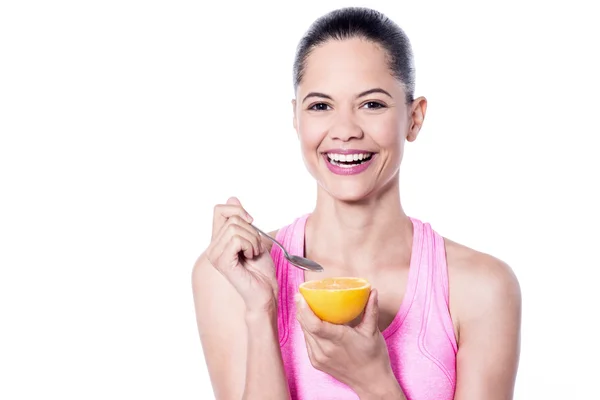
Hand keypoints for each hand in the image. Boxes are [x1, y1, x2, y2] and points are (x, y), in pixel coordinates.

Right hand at [206, 197, 277, 313]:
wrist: (265, 291)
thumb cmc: (261, 269)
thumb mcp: (254, 237)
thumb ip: (241, 220)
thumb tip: (231, 198)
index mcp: (219, 240)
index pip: (219, 210)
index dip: (237, 209)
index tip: (251, 221)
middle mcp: (213, 247)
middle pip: (233, 218)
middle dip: (252, 231)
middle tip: (255, 248)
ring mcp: (215, 255)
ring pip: (235, 228)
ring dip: (253, 240)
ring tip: (253, 254)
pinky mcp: (222, 262)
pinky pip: (237, 240)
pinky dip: (251, 246)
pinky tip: (251, 258)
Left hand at [295, 289, 403, 397]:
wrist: (371, 382)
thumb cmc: (374, 357)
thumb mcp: (373, 331)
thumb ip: (371, 310)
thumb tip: (373, 291)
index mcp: (339, 340)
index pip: (314, 324)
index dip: (304, 309)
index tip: (300, 296)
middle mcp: (325, 350)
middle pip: (305, 326)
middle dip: (300, 309)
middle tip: (300, 295)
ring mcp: (319, 358)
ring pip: (304, 334)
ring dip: (302, 319)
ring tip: (303, 305)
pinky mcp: (316, 363)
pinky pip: (307, 342)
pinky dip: (307, 330)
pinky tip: (310, 322)